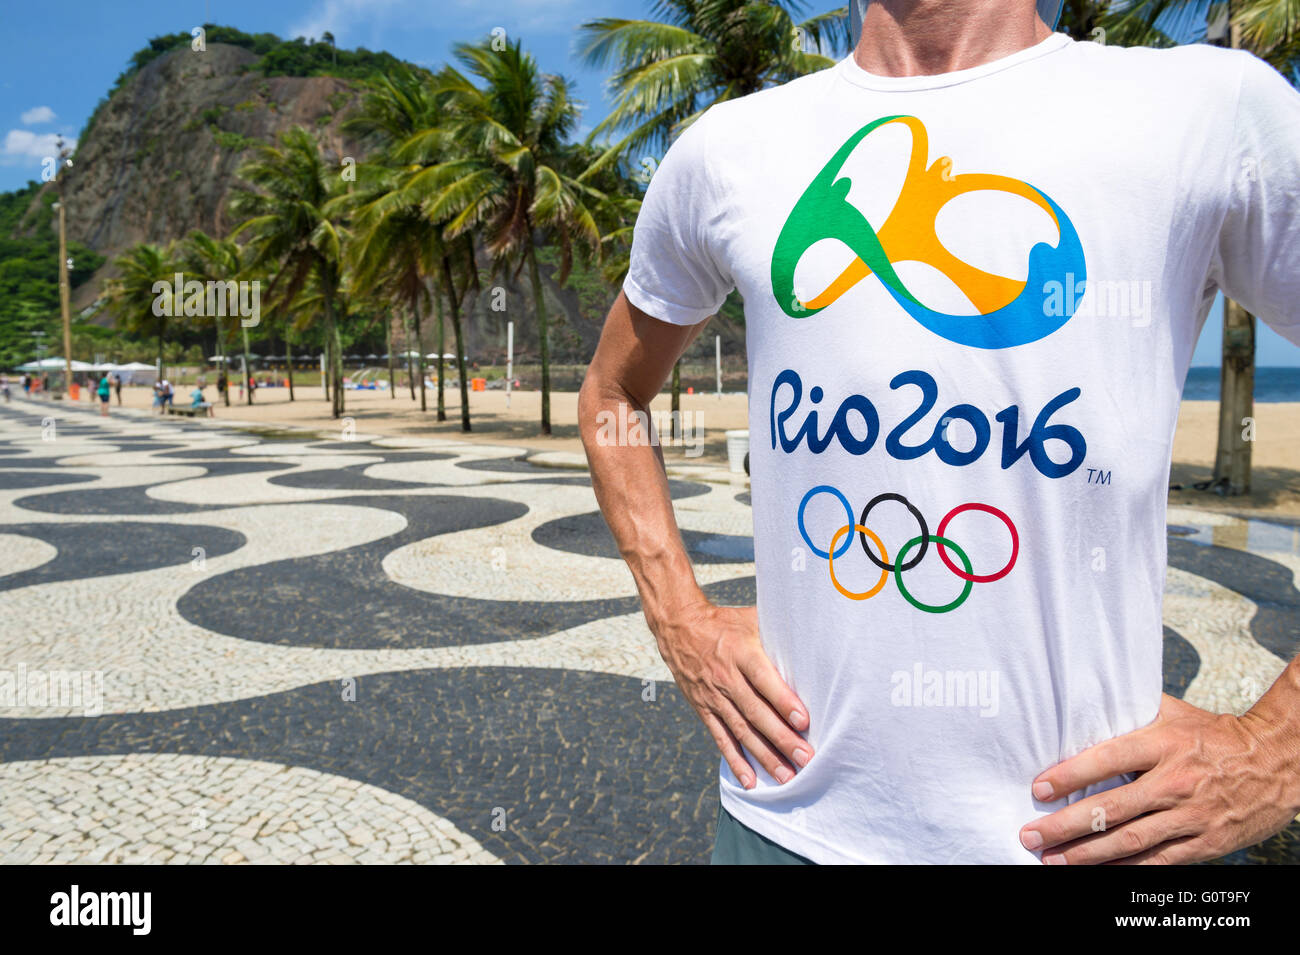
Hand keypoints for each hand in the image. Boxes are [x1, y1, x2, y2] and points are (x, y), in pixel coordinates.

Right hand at [651, 600, 811, 788]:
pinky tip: (750, 781)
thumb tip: (815, 636)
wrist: (679, 628)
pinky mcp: (703, 709)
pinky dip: (735, 761)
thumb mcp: (751, 619)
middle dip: (781, 738)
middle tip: (805, 757)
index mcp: (740, 652)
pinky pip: (720, 738)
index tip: (804, 721)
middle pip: (755, 712)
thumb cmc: (726, 623)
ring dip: (764, 756)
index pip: (763, 679)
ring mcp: (713, 697)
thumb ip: (778, 631)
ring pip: (741, 731)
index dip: (783, 701)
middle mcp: (726, 678)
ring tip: (787, 776)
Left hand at [1019, 693, 1299, 863]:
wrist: (1276, 760)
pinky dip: (1125, 869)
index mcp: (1163, 744)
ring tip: (1053, 860)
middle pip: (1111, 809)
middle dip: (1066, 826)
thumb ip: (1128, 712)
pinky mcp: (1206, 843)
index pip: (1107, 760)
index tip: (1039, 789)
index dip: (1070, 775)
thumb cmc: (1212, 734)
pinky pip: (1159, 861)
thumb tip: (1080, 707)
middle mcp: (1175, 781)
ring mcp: (1191, 815)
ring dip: (1087, 855)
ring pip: (1131, 841)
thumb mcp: (1171, 713)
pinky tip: (1097, 872)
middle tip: (1032, 835)